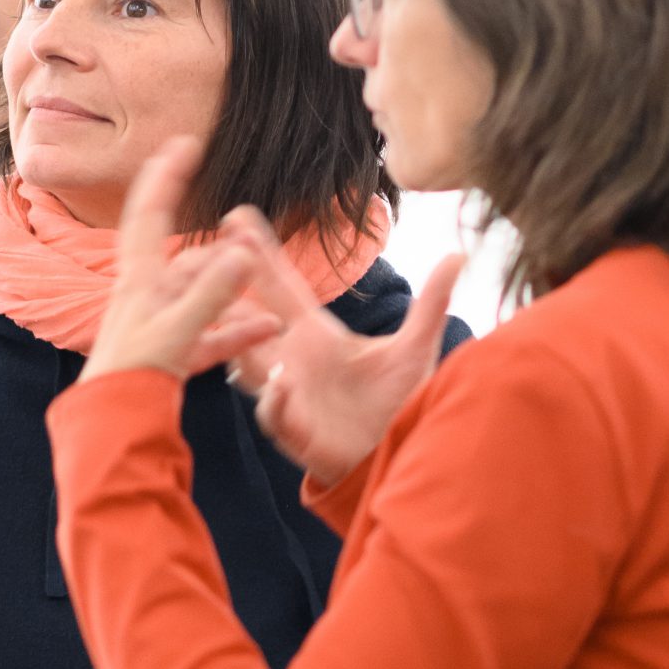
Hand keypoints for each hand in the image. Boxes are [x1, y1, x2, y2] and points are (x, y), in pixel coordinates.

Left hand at [82, 138, 282, 384]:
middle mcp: (147, 297)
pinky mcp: (172, 355)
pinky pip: (210, 335)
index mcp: (138, 280)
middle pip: (188, 262)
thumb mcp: (176, 330)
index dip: (165, 176)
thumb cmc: (132, 378)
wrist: (114, 427)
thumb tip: (243, 253)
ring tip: (271, 301)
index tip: (183, 144)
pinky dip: (235, 332)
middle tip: (255, 253)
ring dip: (236, 299)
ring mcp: (160, 325)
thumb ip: (212, 294)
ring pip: (203, 300)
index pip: (149, 215)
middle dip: (222, 257)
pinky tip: (267, 332)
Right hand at [221, 211, 465, 487]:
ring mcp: (290, 395)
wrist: (398, 452)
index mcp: (315, 333)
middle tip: (210, 253)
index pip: (279, 286)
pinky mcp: (297, 431)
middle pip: (249, 316)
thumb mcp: (416, 347)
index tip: (236, 217)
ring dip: (238, 339)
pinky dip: (275, 400)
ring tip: (226, 308)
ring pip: (248, 362)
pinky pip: (275, 414)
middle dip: (227, 286)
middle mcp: (292, 359)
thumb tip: (458, 254)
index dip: (259, 254)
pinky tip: (281, 384)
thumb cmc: (400, 401)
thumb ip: (431, 302)